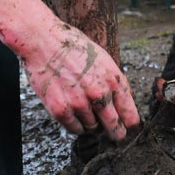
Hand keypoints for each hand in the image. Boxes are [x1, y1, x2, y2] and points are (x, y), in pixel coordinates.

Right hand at [22, 20, 139, 140]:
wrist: (44, 41)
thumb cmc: (73, 46)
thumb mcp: (103, 59)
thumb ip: (114, 82)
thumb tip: (125, 102)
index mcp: (113, 80)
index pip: (130, 115)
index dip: (130, 124)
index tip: (128, 127)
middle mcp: (99, 94)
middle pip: (115, 128)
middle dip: (115, 132)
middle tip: (113, 134)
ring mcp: (79, 103)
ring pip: (93, 128)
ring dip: (91, 123)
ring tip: (83, 107)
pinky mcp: (61, 109)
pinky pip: (75, 128)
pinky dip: (75, 124)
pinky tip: (72, 112)